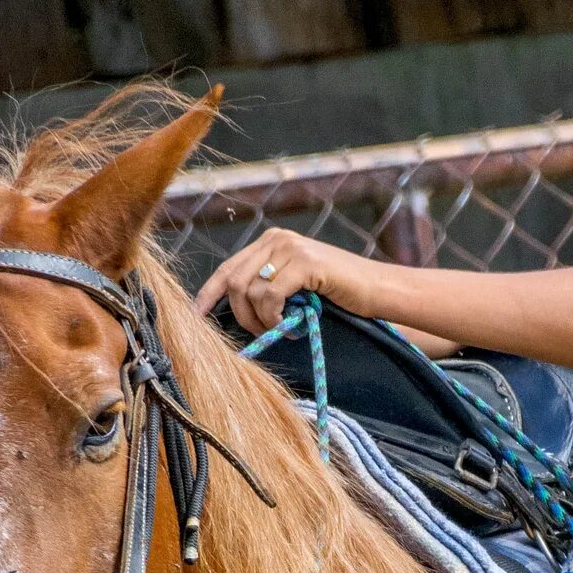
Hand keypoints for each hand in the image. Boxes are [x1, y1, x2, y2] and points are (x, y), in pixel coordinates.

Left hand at [196, 228, 334, 333]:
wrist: (376, 290)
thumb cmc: (338, 295)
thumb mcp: (295, 287)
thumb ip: (267, 287)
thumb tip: (233, 310)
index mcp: (269, 241)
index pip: (226, 268)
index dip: (208, 294)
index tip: (196, 318)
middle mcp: (275, 238)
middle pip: (233, 281)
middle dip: (240, 315)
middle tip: (262, 334)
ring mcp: (290, 247)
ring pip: (249, 290)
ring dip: (261, 320)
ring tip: (283, 329)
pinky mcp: (304, 262)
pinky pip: (271, 295)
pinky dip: (275, 316)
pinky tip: (292, 324)